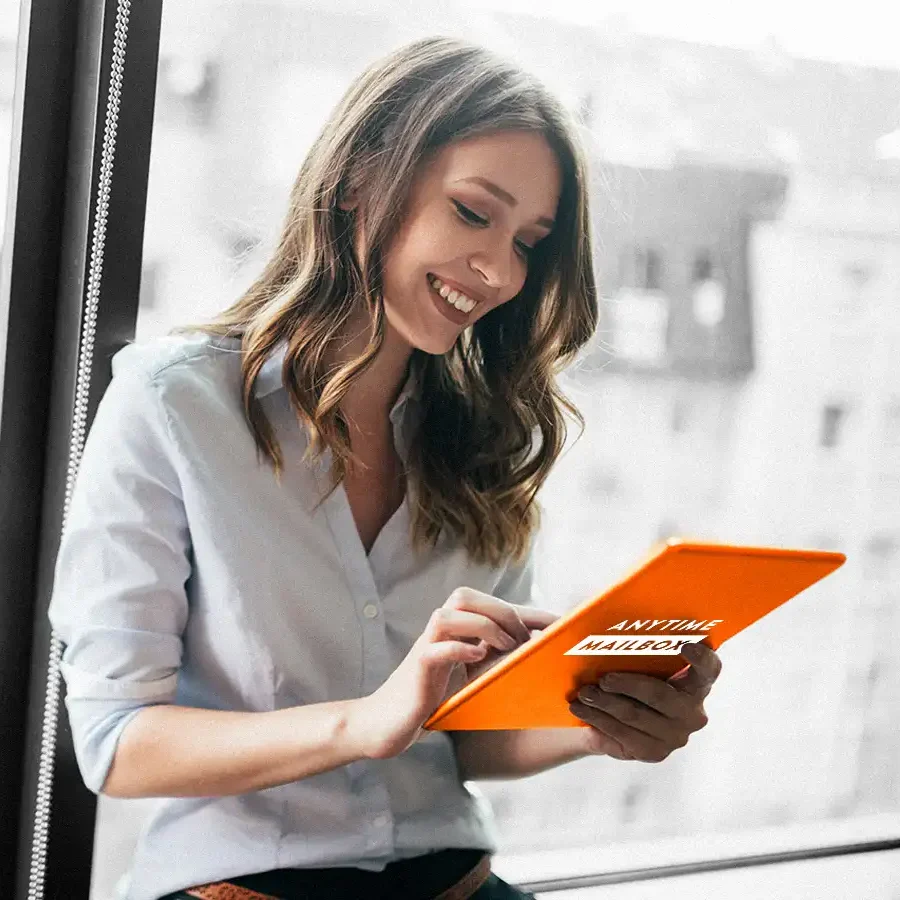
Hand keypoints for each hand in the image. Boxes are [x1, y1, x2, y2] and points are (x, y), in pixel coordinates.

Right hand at [352, 587, 557, 759]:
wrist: (388, 723)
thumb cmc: (433, 699)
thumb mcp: (472, 677)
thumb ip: (496, 661)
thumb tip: (538, 653)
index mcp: (455, 630)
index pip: (493, 606)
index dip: (528, 611)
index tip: (561, 624)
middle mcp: (439, 631)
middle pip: (466, 596)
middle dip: (502, 611)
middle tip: (524, 640)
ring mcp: (426, 647)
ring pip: (449, 614)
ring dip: (483, 626)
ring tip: (505, 647)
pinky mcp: (417, 668)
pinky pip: (436, 647)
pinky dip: (460, 648)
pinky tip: (477, 658)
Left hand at [568, 641, 721, 761]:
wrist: (614, 715)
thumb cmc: (628, 674)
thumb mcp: (632, 656)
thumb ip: (627, 639)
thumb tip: (589, 614)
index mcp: (696, 681)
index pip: (709, 668)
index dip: (701, 658)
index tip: (685, 645)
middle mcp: (693, 711)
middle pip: (660, 694)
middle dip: (628, 684)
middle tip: (603, 678)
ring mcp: (675, 736)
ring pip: (635, 715)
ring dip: (605, 703)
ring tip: (583, 693)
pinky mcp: (654, 753)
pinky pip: (622, 734)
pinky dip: (598, 720)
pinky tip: (580, 709)